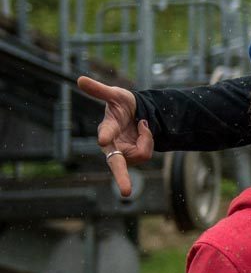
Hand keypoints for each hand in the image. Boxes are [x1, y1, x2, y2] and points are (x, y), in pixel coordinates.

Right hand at [78, 75, 152, 197]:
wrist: (137, 113)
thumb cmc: (122, 104)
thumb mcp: (115, 94)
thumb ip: (99, 90)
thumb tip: (80, 79)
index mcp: (106, 129)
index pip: (106, 132)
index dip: (106, 134)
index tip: (104, 139)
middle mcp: (112, 145)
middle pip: (117, 163)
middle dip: (122, 178)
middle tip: (126, 193)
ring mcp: (122, 154)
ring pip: (141, 154)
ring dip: (147, 139)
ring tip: (142, 125)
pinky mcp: (132, 159)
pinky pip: (146, 154)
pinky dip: (149, 141)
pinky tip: (144, 132)